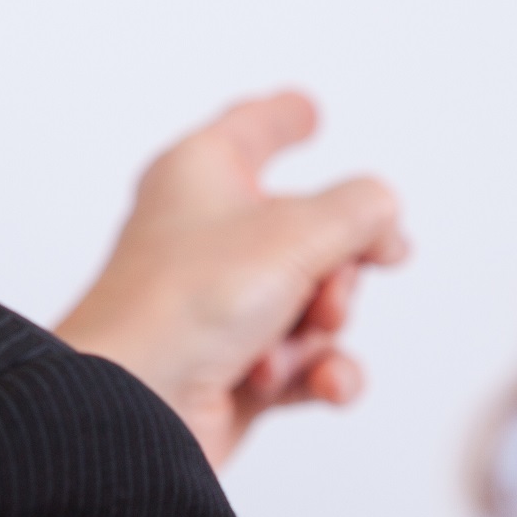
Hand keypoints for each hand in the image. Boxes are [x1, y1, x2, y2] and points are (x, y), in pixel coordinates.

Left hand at [56, 92, 408, 468]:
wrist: (134, 406)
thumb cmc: (188, 302)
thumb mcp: (297, 231)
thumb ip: (360, 210)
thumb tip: (382, 215)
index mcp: (201, 175)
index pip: (251, 130)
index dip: (282, 117)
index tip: (306, 109)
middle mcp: (207, 236)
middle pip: (313, 235)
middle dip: (338, 273)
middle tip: (328, 295)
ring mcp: (221, 307)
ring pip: (316, 304)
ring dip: (320, 331)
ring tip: (293, 348)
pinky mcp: (234, 369)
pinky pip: (307, 364)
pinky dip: (320, 374)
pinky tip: (321, 383)